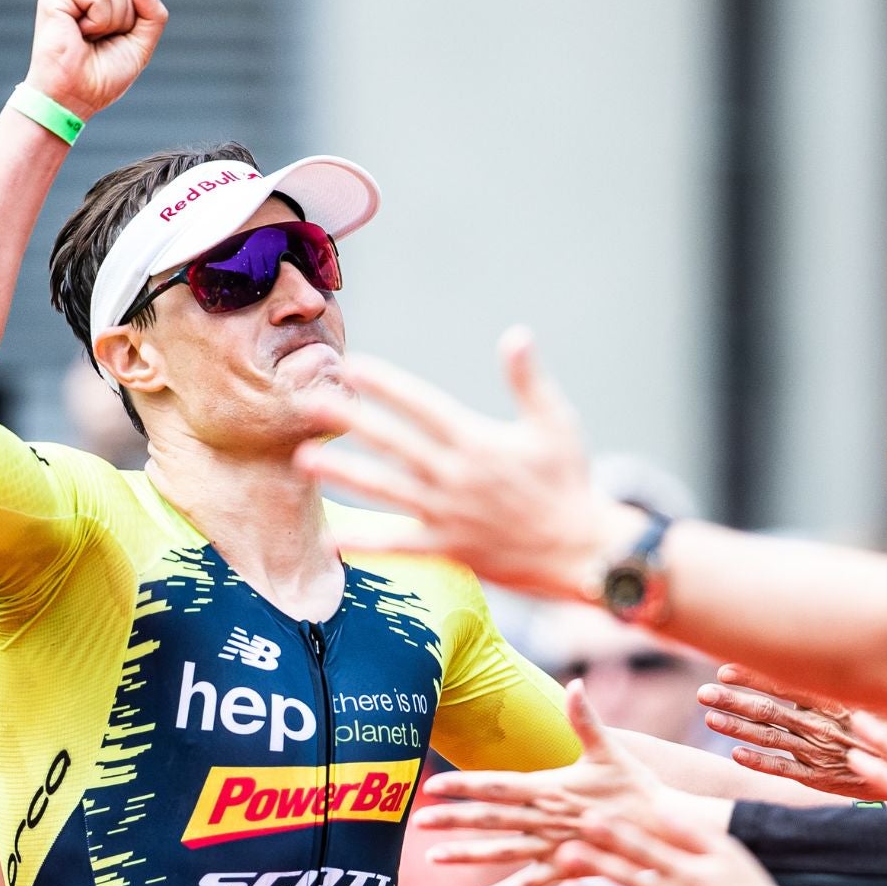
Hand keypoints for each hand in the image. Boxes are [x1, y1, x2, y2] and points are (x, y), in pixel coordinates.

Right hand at [25, 0, 169, 119]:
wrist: (74, 96)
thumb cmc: (103, 77)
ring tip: (91, 38)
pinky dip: (99, 18)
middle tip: (105, 41)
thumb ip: (153, 13)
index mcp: (111, 5)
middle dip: (130, 16)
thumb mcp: (142, 46)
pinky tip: (80, 33)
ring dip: (115, 19)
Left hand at [297, 330, 637, 600]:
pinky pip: (400, 545)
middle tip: (312, 403)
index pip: (423, 406)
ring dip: (343, 475)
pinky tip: (335, 537)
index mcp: (478, 441)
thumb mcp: (556, 423)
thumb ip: (529, 380)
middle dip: (350, 421)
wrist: (582, 549)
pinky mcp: (449, 549)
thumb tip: (517, 335)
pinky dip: (367, 542)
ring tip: (305, 461)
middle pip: (393, 443)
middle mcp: (456, 476)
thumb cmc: (570, 482)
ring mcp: (448, 515)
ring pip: (385, 490)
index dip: (387, 385)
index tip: (355, 367)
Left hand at [414, 681, 669, 885]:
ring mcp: (553, 847)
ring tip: (432, 857)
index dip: (464, 784)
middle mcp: (546, 820)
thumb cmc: (637, 787)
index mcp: (551, 788)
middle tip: (416, 820)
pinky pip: (528, 883)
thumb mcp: (611, 750)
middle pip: (491, 819)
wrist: (663, 831)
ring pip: (502, 852)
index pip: (499, 785)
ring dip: (466, 854)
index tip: (433, 786)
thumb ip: (586, 719)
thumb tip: (574, 683)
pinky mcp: (564, 869)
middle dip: (453, 819)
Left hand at [696, 664, 877, 798]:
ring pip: (769, 737)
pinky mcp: (820, 778)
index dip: (751, 676)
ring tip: (709, 717)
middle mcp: (822, 725)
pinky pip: (783, 769)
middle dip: (732, 700)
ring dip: (736, 727)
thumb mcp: (876, 694)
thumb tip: (815, 651)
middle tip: (703, 694)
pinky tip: (735, 754)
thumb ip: (844, 677)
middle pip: (768, 710)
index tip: (723, 669)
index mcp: (834, 700)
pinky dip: (758, 761)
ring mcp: (819, 752)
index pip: (784, 682)